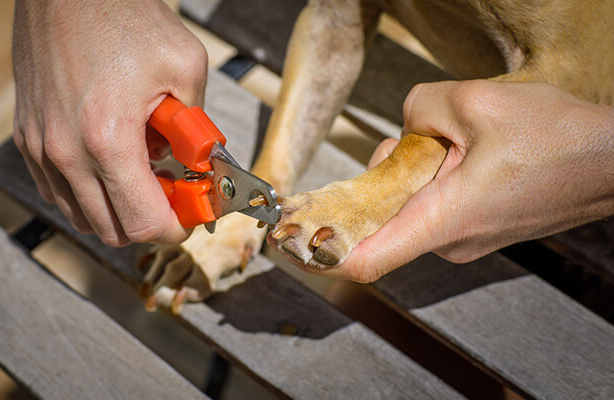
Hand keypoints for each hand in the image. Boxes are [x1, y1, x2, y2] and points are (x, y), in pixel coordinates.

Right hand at [12, 0, 206, 245]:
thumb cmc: (122, 17)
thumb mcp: (185, 66)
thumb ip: (196, 127)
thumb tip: (196, 163)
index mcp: (107, 139)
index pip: (143, 223)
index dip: (173, 228)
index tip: (186, 217)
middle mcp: (65, 152)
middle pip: (111, 229)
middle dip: (147, 220)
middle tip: (168, 193)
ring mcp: (40, 147)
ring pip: (81, 216)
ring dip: (116, 207)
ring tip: (140, 172)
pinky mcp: (27, 137)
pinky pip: (57, 190)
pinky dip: (87, 192)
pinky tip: (109, 162)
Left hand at [316, 80, 613, 281]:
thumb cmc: (559, 140)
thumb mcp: (476, 102)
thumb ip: (418, 109)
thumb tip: (404, 129)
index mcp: (442, 220)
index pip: (362, 259)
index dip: (318, 251)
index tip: (287, 238)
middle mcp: (447, 241)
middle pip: (379, 216)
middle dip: (380, 174)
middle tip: (417, 140)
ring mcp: (462, 239)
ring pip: (406, 205)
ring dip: (412, 169)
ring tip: (457, 141)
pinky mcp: (474, 228)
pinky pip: (430, 205)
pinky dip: (430, 177)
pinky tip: (462, 152)